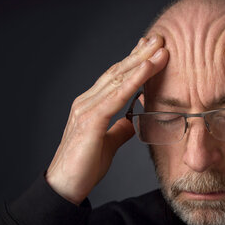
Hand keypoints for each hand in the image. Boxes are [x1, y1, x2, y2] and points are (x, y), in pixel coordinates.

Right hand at [46, 36, 168, 204]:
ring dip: (141, 61)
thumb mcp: (108, 144)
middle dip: (140, 53)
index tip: (151, 48)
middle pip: (117, 71)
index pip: (115, 77)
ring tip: (160, 48)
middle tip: (160, 37)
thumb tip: (135, 118)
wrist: (64, 187)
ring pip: (118, 79)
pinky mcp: (90, 121)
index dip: (134, 60)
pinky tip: (146, 68)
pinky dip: (133, 80)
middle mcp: (86, 101)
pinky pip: (116, 96)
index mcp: (91, 105)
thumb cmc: (84, 167)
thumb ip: (120, 129)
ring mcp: (87, 109)